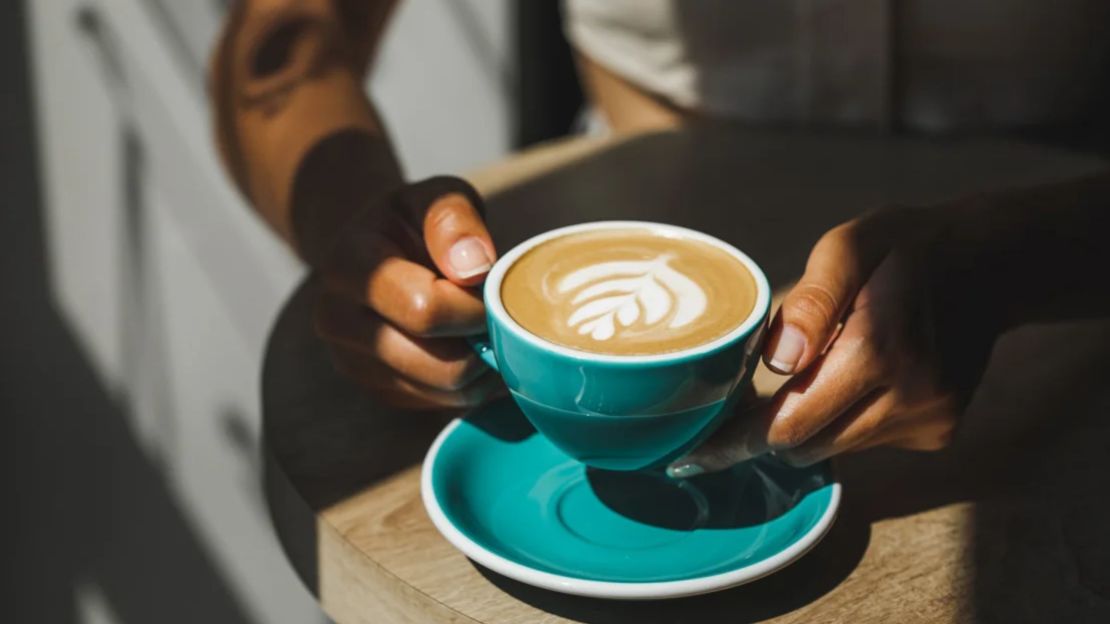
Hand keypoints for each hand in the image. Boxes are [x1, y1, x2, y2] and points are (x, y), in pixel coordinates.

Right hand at [312, 176, 505, 408]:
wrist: (373, 251)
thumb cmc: (413, 222)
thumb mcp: (435, 196)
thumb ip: (453, 218)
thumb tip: (474, 267)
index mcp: (348, 264)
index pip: (425, 309)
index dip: (473, 306)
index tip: (490, 289)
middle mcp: (336, 318)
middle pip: (439, 362)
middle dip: (482, 342)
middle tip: (496, 315)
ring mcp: (351, 361)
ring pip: (443, 390)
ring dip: (481, 368)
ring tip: (486, 330)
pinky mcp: (373, 389)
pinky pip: (438, 403)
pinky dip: (468, 384)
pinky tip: (469, 347)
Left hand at [669, 205, 1001, 474]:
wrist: (990, 263)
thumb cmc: (904, 248)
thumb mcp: (849, 247)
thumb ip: (811, 301)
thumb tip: (778, 362)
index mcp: (878, 350)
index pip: (791, 423)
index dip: (737, 441)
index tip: (694, 456)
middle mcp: (908, 396)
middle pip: (807, 444)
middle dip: (768, 429)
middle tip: (741, 402)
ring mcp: (928, 419)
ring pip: (836, 447)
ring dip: (811, 421)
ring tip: (813, 371)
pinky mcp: (939, 431)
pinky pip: (868, 442)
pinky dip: (847, 419)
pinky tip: (857, 377)